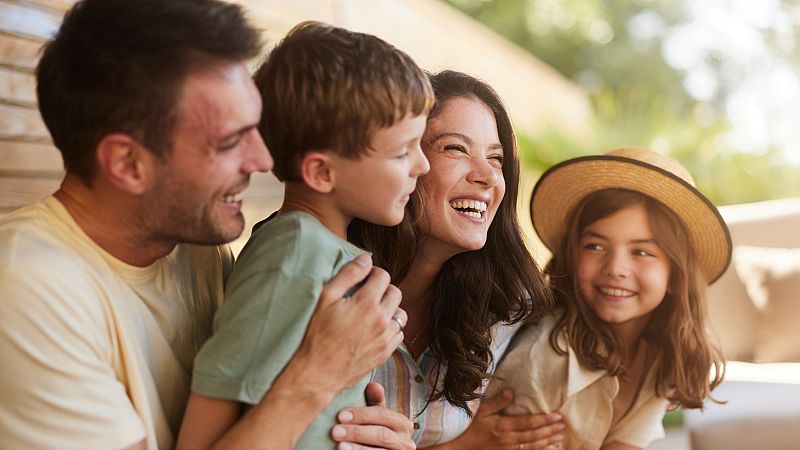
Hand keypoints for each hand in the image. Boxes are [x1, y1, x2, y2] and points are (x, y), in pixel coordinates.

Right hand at [293, 255, 405, 396]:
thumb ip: (349, 275)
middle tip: (367, 294)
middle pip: (396, 292)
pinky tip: (374, 329)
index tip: (364, 279)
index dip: (373, 273)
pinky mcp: (386, 353)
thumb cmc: (318, 334)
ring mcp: (386, 338)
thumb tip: (366, 259)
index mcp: (367, 303)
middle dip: (383, 289)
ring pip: (400, 314)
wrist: (318, 372)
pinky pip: (399, 334)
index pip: (383, 276)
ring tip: (372, 312)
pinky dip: (390, 329)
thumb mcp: (326, 298)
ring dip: (389, 309)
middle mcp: (381, 320)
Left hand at [331, 383, 414, 449]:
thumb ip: (374, 402)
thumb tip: (373, 385)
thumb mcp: (376, 417)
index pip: (383, 415)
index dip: (362, 414)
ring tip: (339, 446)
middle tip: (335, 432)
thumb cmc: (375, 431)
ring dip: (357, 448)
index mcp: (402, 424)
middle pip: (381, 435)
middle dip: (357, 433)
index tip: (341, 415)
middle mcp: (405, 442)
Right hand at [448, 389, 564, 449]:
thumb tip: (511, 391)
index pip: (527, 422)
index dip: (543, 419)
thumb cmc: (470, 427)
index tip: (556, 415)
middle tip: (563, 425)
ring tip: (560, 435)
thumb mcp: (481, 411)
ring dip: (547, 440)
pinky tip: (547, 448)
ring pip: (532, 446)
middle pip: (533, 435)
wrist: (461, 447)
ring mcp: (508, 449)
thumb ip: (497, 402)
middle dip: (549, 429)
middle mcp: (508, 438)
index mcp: (503, 426)